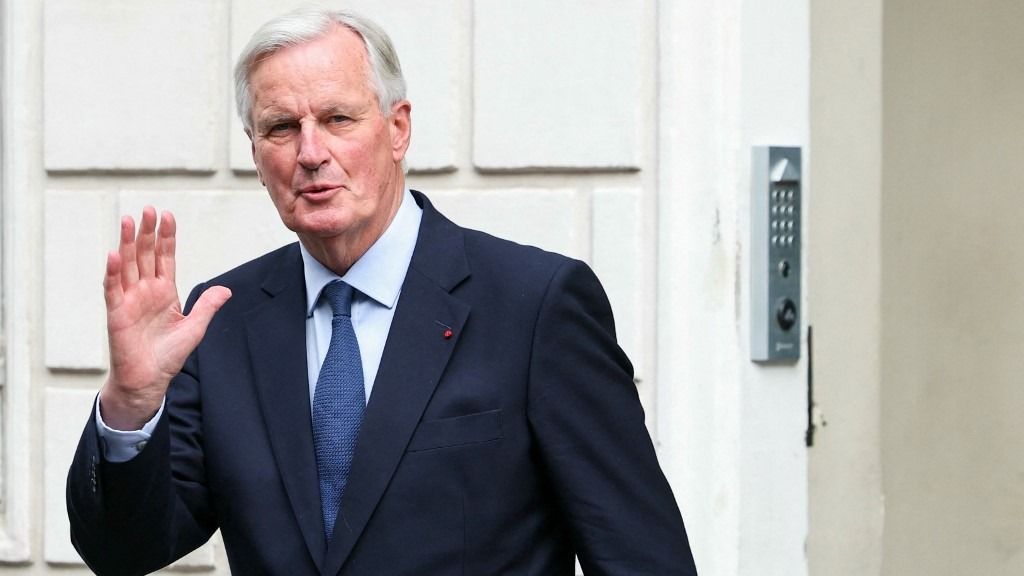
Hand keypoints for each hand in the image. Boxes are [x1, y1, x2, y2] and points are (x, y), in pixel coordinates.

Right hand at [99, 207, 230, 429]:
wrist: (149, 380)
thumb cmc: (169, 355)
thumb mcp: (195, 328)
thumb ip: (207, 306)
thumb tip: (226, 289)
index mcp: (165, 292)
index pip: (165, 258)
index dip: (166, 238)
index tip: (168, 216)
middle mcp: (146, 291)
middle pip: (145, 255)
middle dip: (147, 232)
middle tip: (148, 210)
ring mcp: (130, 300)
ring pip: (128, 265)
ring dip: (128, 243)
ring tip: (129, 221)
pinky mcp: (117, 313)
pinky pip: (113, 289)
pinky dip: (113, 272)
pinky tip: (115, 254)